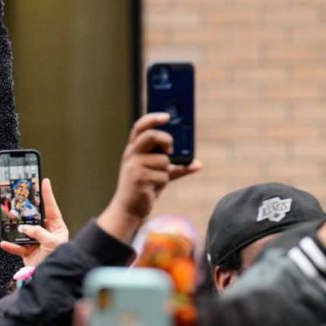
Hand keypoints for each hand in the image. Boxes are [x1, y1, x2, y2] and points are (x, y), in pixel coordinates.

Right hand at [0, 177, 69, 265]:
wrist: (52, 276)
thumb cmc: (59, 257)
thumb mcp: (52, 242)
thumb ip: (38, 232)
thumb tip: (24, 228)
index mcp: (55, 226)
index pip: (50, 207)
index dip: (47, 194)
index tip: (44, 181)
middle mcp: (44, 231)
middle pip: (30, 216)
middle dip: (19, 209)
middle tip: (10, 200)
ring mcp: (34, 240)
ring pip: (19, 229)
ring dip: (8, 225)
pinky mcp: (26, 250)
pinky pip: (15, 246)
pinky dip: (9, 245)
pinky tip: (4, 242)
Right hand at [97, 113, 201, 243]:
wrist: (128, 209)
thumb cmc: (143, 188)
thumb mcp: (159, 173)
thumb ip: (177, 166)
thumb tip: (197, 164)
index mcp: (133, 149)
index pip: (140, 127)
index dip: (152, 118)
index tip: (166, 116)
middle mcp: (131, 155)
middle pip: (151, 136)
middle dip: (165, 140)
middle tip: (170, 149)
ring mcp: (134, 167)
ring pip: (163, 161)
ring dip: (165, 172)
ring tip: (154, 181)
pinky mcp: (139, 179)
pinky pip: (163, 176)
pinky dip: (163, 183)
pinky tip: (152, 189)